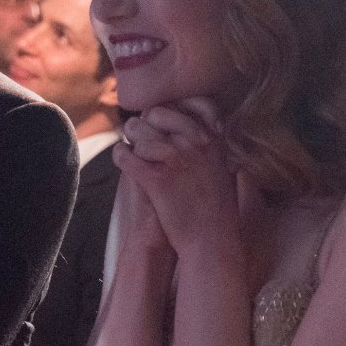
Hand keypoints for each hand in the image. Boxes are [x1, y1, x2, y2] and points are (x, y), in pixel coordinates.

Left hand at [116, 98, 245, 256]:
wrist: (211, 240)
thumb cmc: (218, 210)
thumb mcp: (225, 171)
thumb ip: (213, 149)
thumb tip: (202, 132)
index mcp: (213, 139)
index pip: (186, 105)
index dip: (167, 110)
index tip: (160, 119)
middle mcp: (194, 143)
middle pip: (157, 114)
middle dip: (144, 123)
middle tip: (139, 133)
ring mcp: (175, 159)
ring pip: (139, 132)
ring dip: (132, 139)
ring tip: (132, 148)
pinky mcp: (157, 178)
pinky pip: (127, 156)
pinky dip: (120, 156)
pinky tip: (122, 159)